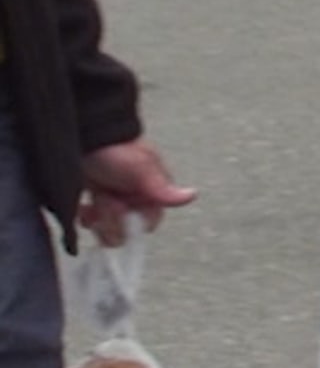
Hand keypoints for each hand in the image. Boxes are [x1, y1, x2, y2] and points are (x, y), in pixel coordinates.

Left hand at [77, 141, 196, 247]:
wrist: (81, 137)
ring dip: (98, 219)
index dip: (131, 221)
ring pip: (109, 230)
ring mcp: (115, 203)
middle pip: (127, 231)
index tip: (120, 207)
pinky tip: (85, 206)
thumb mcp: (140, 168)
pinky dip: (86, 219)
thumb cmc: (113, 149)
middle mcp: (135, 200)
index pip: (147, 224)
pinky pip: (94, 225)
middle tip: (104, 199)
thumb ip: (163, 188)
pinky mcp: (95, 204)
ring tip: (94, 199)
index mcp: (152, 193)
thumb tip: (191, 195)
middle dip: (111, 219)